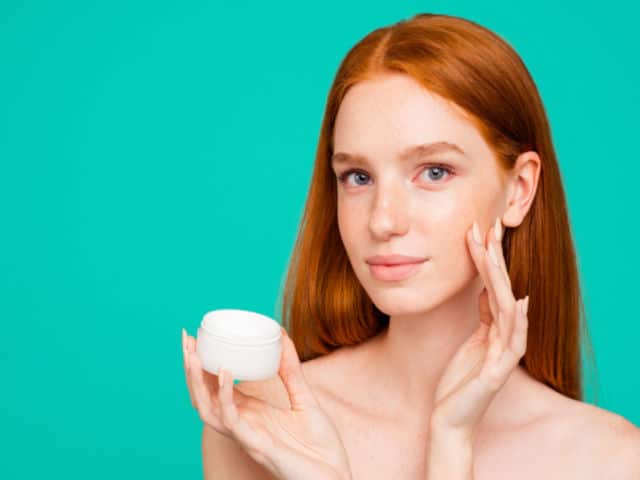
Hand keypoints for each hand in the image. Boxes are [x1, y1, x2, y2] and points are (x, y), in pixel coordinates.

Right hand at [181, 326, 352, 479]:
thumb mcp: (305, 398)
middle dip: (191, 369)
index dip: (202, 364)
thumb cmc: (320, 446)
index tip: (196, 337)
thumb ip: (292, 370)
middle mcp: (242, 424)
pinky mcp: (257, 445)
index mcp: (250, 412)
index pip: (216, 387)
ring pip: (207, 409)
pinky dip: (225, 396)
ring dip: (196, 382)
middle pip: (204, 396)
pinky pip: (232, 420)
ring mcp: (246, 435)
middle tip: (186, 339)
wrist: (336, 477)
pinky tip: (225, 373)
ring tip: (193, 355)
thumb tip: (281, 335)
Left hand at [430, 217, 528, 439]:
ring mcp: (503, 354)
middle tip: (489, 224)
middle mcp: (504, 337)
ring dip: (501, 278)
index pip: (493, 285)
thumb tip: (486, 287)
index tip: (479, 228)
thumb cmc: (459, 379)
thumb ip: (483, 316)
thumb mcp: (470, 340)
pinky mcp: (498, 372)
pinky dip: (516, 322)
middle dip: (495, 257)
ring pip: (507, 309)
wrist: (450, 417)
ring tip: (494, 249)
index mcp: (495, 328)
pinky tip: (517, 301)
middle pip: (502, 289)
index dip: (488, 257)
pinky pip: (511, 343)